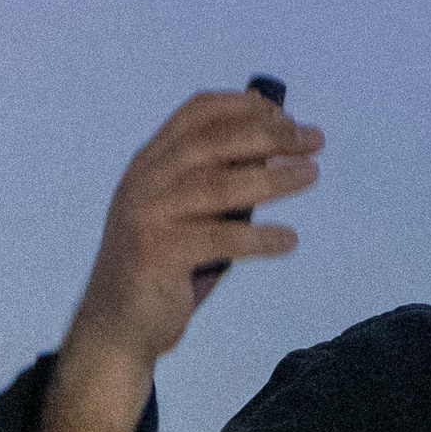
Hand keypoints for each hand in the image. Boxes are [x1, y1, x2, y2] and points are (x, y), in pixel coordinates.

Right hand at [38, 90, 324, 431]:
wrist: (117, 325)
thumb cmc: (163, 267)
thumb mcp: (185, 214)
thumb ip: (214, 183)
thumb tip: (272, 153)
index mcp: (150, 163)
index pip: (196, 113)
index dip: (243, 106)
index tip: (286, 114)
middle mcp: (145, 181)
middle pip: (214, 142)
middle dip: (268, 135)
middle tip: (313, 139)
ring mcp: (148, 216)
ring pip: (220, 185)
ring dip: (272, 178)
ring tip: (311, 174)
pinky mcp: (159, 254)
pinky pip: (220, 239)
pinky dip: (259, 238)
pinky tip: (288, 240)